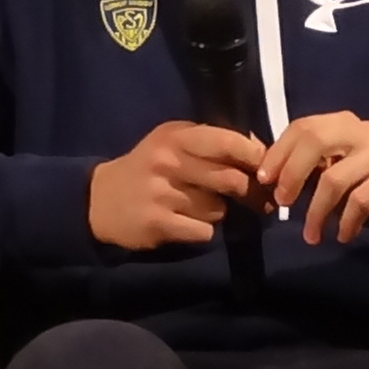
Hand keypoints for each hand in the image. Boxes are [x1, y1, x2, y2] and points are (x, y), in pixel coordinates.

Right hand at [89, 118, 268, 250]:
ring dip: (217, 212)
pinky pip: (203, 231)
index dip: (254, 156)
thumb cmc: (147, 167)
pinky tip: (185, 223)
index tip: (267, 167)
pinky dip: (202, 231)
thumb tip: (259, 147)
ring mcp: (162, 193)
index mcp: (176, 137)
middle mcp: (169, 161)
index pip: (227, 141)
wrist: (100, 200)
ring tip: (198, 207)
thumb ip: (211, 141)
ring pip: (218, 209)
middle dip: (247, 192)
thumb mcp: (173, 142)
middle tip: (255, 198)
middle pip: (231, 180)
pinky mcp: (158, 222)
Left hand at [268, 110, 368, 245]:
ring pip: (335, 177)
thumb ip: (306, 170)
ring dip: (317, 211)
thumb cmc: (367, 186)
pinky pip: (361, 199)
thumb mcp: (333, 174)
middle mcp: (360, 130)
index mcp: (341, 124)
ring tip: (312, 236)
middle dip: (292, 173)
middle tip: (283, 203)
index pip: (302, 126)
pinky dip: (347, 221)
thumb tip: (266, 177)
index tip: (263, 181)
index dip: (278, 152)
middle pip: (315, 140)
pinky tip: (343, 236)